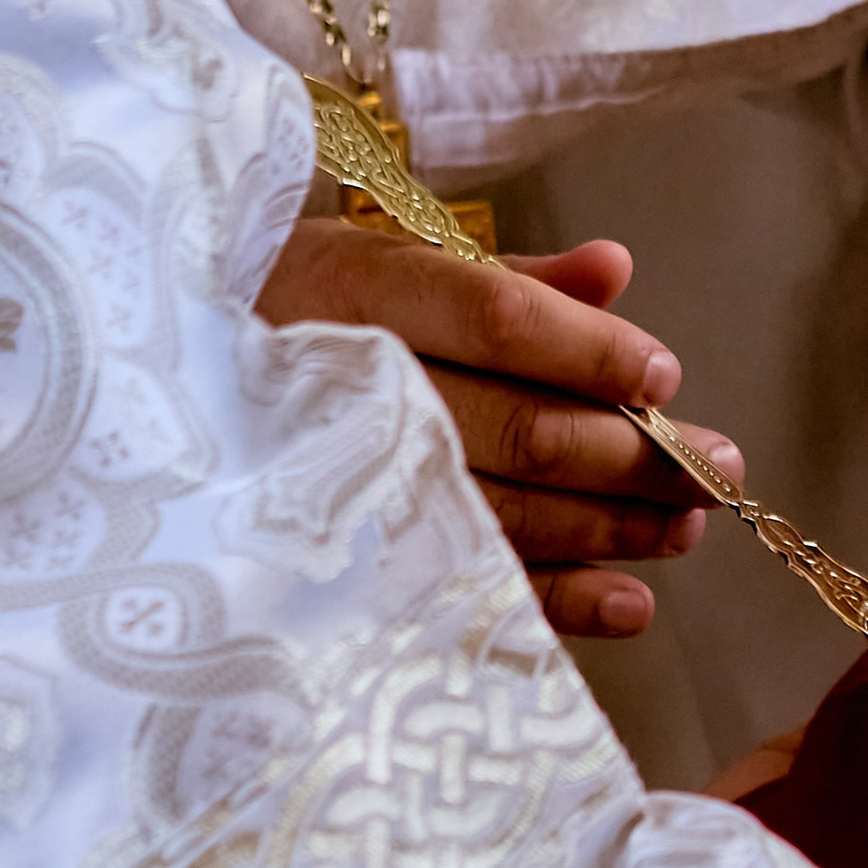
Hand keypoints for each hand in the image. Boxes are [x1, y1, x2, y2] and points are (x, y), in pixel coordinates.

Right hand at [256, 214, 741, 641]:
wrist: (152, 387)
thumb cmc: (291, 312)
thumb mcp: (376, 264)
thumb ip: (503, 279)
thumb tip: (616, 270)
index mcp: (352, 293)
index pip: (492, 320)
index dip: (587, 351)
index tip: (666, 376)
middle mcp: (343, 390)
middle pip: (516, 430)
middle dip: (632, 455)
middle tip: (715, 467)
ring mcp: (337, 489)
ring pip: (503, 515)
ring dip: (611, 528)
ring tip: (685, 528)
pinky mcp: (342, 567)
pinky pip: (465, 586)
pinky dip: (558, 602)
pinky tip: (629, 602)